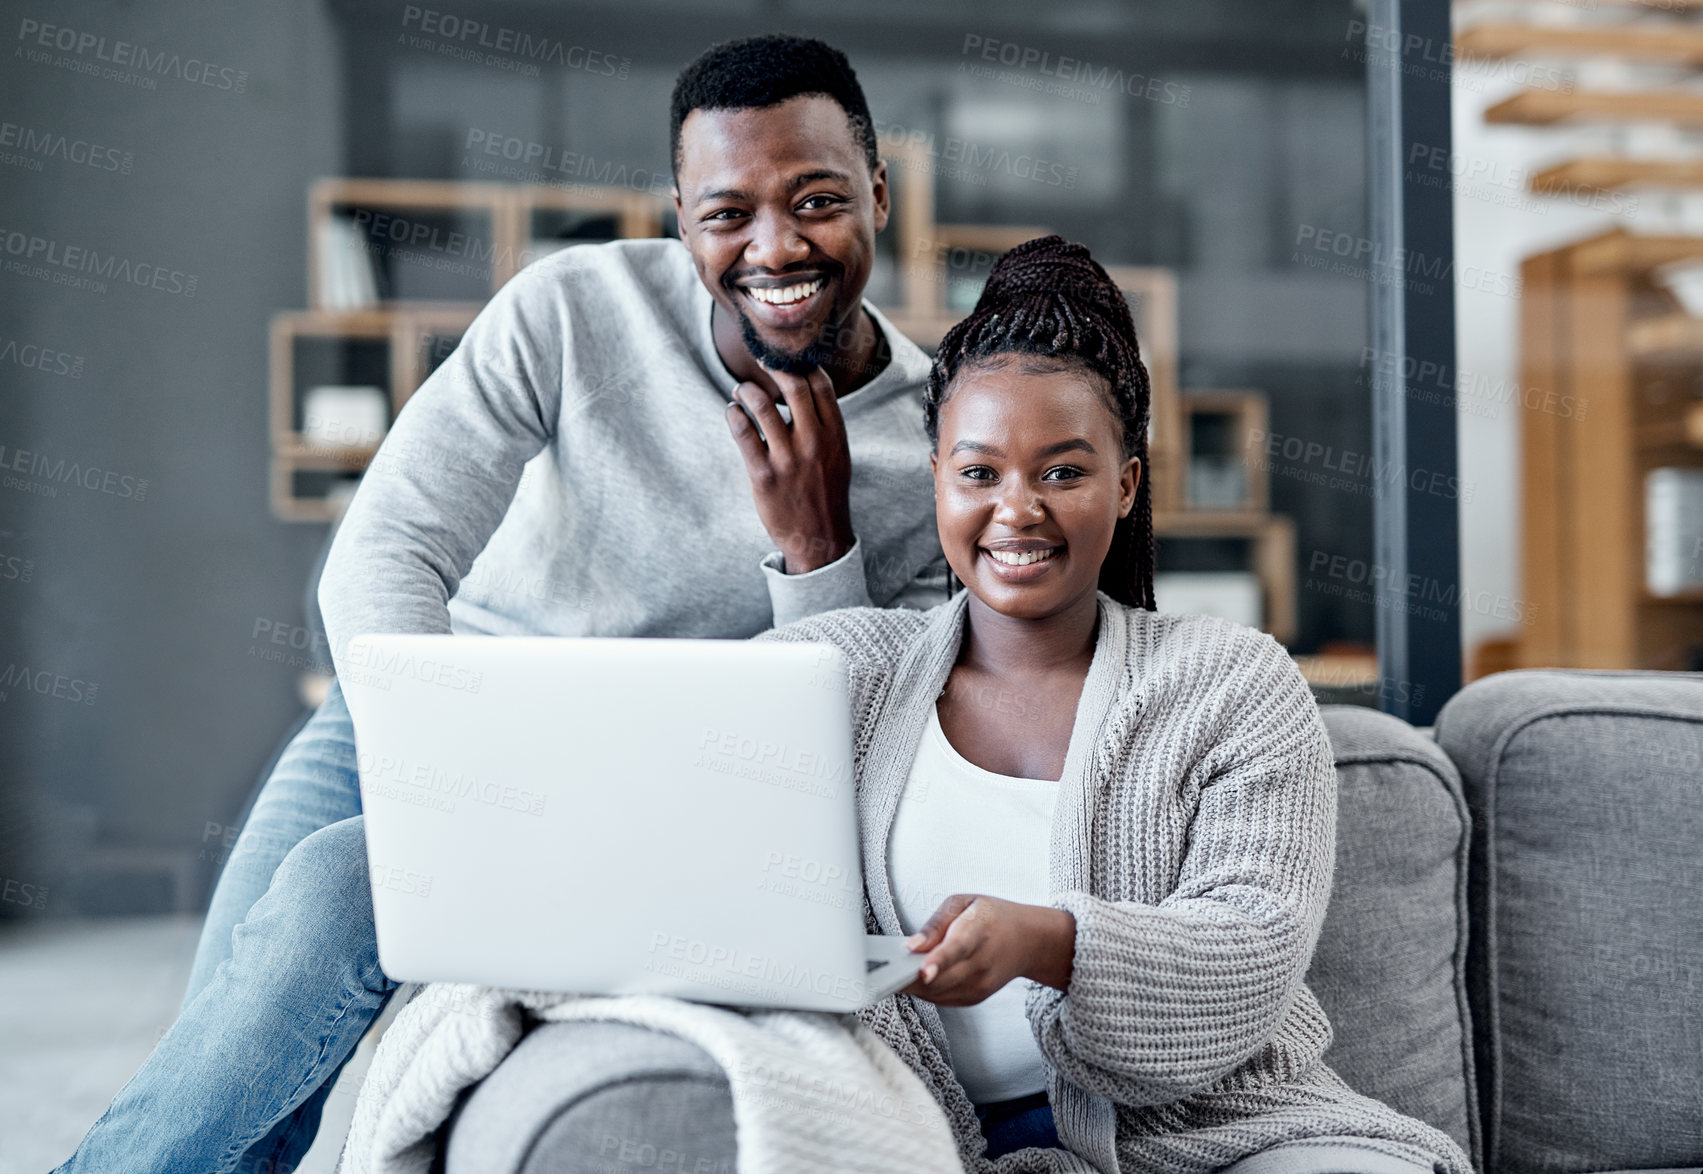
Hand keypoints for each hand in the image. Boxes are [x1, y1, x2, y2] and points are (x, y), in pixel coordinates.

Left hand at [724, 366, 854, 573]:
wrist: (819, 537)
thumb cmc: (825, 491)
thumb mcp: (837, 454)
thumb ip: (825, 422)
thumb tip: (805, 384)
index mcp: (835, 435)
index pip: (820, 384)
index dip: (801, 365)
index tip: (786, 360)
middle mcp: (813, 443)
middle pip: (793, 386)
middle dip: (773, 367)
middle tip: (761, 362)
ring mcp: (787, 459)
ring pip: (760, 405)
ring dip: (746, 389)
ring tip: (741, 391)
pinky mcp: (763, 475)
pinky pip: (742, 432)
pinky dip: (733, 414)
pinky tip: (732, 412)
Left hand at [900, 894, 1076, 1005]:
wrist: (1027, 940)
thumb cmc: (990, 917)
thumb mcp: (963, 903)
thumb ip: (935, 924)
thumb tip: (911, 946)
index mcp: (979, 931)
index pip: (956, 949)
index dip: (938, 962)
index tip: (920, 970)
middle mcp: (982, 963)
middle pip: (941, 978)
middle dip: (910, 978)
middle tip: (883, 973)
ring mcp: (980, 985)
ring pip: (938, 993)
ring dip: (913, 986)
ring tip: (892, 973)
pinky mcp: (974, 998)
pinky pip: (941, 999)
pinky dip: (925, 991)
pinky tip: (914, 979)